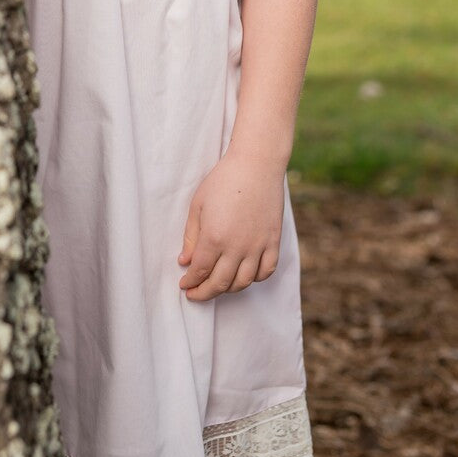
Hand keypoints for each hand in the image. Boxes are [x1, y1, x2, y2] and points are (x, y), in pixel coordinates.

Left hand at [177, 148, 284, 300]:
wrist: (256, 163)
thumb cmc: (223, 179)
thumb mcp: (198, 205)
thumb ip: (191, 237)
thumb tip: (184, 262)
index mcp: (214, 237)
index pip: (200, 271)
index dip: (190, 282)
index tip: (184, 285)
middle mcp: (237, 247)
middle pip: (220, 283)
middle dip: (204, 292)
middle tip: (196, 293)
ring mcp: (257, 245)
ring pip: (243, 282)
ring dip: (228, 289)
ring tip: (218, 284)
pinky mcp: (273, 241)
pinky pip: (266, 271)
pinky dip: (255, 278)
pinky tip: (245, 274)